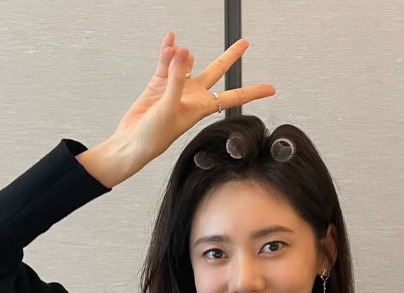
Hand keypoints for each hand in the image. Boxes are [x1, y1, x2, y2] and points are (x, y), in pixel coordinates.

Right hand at [111, 32, 276, 166]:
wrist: (132, 142)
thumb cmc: (154, 137)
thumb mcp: (169, 108)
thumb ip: (177, 79)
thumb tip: (184, 52)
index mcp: (202, 107)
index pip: (234, 97)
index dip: (253, 92)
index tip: (271, 89)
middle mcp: (192, 96)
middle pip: (217, 71)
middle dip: (230, 57)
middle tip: (244, 43)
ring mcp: (176, 88)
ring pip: (187, 62)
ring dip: (182, 55)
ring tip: (175, 52)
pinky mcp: (159, 83)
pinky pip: (167, 61)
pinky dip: (168, 50)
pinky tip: (170, 40)